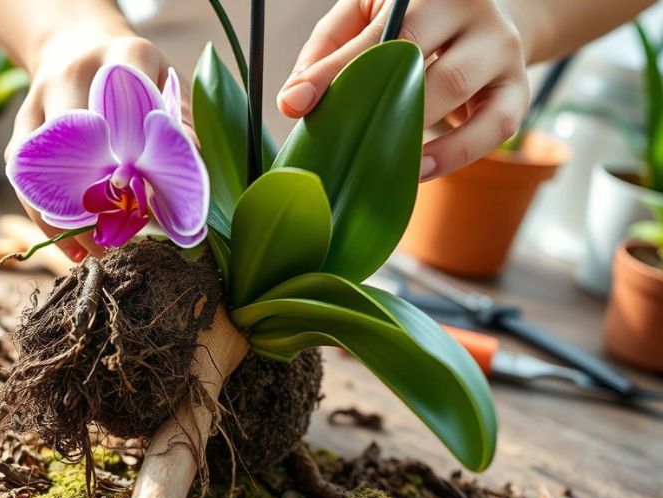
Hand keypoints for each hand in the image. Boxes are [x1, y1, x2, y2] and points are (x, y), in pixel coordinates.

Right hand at [9, 28, 187, 261]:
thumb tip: (193, 160)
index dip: (138, 149)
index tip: (151, 191)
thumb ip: (181, 117)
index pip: (132, 102)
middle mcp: (75, 72)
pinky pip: (25, 176)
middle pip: (83, 138)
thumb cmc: (135, 76)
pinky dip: (45, 217)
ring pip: (45, 163)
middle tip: (125, 233)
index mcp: (121, 57)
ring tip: (94, 251)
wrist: (77, 44)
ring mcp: (41, 97)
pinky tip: (71, 246)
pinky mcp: (22, 124)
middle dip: (101, 191)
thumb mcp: (166, 81)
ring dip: (68, 214)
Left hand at [277, 0, 531, 180]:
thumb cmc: (410, 23)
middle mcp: (468, 9)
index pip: (375, 33)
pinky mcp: (518, 89)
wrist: (489, 20)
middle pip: (415, 52)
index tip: (295, 104)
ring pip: (454, 87)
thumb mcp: (364, 19)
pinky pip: (494, 127)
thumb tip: (291, 101)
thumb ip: (326, 52)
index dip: (333, 71)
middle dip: (371, 98)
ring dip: (409, 128)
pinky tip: (420, 170)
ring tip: (376, 159)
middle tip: (339, 137)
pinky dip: (455, 154)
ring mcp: (499, 47)